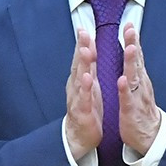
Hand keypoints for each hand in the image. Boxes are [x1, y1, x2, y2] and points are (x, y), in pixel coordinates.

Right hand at [64, 29, 102, 160]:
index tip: (85, 28)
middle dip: (81, 48)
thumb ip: (88, 67)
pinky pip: (84, 97)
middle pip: (79, 64)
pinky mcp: (82, 110)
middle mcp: (76, 86)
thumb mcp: (88, 85)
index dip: (83, 43)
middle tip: (83, 33)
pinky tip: (87, 78)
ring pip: (80, 78)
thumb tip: (88, 48)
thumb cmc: (86, 108)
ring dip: (83, 64)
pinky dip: (85, 88)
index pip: (82, 58)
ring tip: (86, 51)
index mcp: (80, 80)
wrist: (79, 136)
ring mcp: (78, 98)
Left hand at [118, 22, 162, 155]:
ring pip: (134, 77)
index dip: (133, 40)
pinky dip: (125, 90)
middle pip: (137, 62)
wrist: (149, 135)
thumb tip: (134, 50)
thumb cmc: (141, 109)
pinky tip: (122, 81)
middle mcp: (141, 85)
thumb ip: (136, 68)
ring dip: (132, 63)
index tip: (129, 24)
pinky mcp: (131, 111)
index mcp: (139, 79)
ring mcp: (137, 97)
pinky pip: (128, 99)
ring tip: (130, 49)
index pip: (136, 56)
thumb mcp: (138, 85)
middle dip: (134, 45)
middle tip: (131, 29)